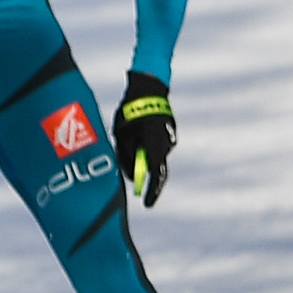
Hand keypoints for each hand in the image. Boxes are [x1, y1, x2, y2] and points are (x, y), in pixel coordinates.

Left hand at [116, 74, 177, 206]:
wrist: (147, 88)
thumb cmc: (130, 113)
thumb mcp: (122, 137)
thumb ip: (126, 157)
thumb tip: (131, 174)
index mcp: (155, 146)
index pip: (156, 175)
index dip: (151, 191)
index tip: (147, 204)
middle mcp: (166, 144)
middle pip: (156, 167)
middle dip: (144, 173)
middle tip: (133, 176)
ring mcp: (169, 136)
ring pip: (155, 155)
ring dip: (143, 155)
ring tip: (128, 140)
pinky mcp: (168, 130)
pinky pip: (157, 144)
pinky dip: (147, 145)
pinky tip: (136, 132)